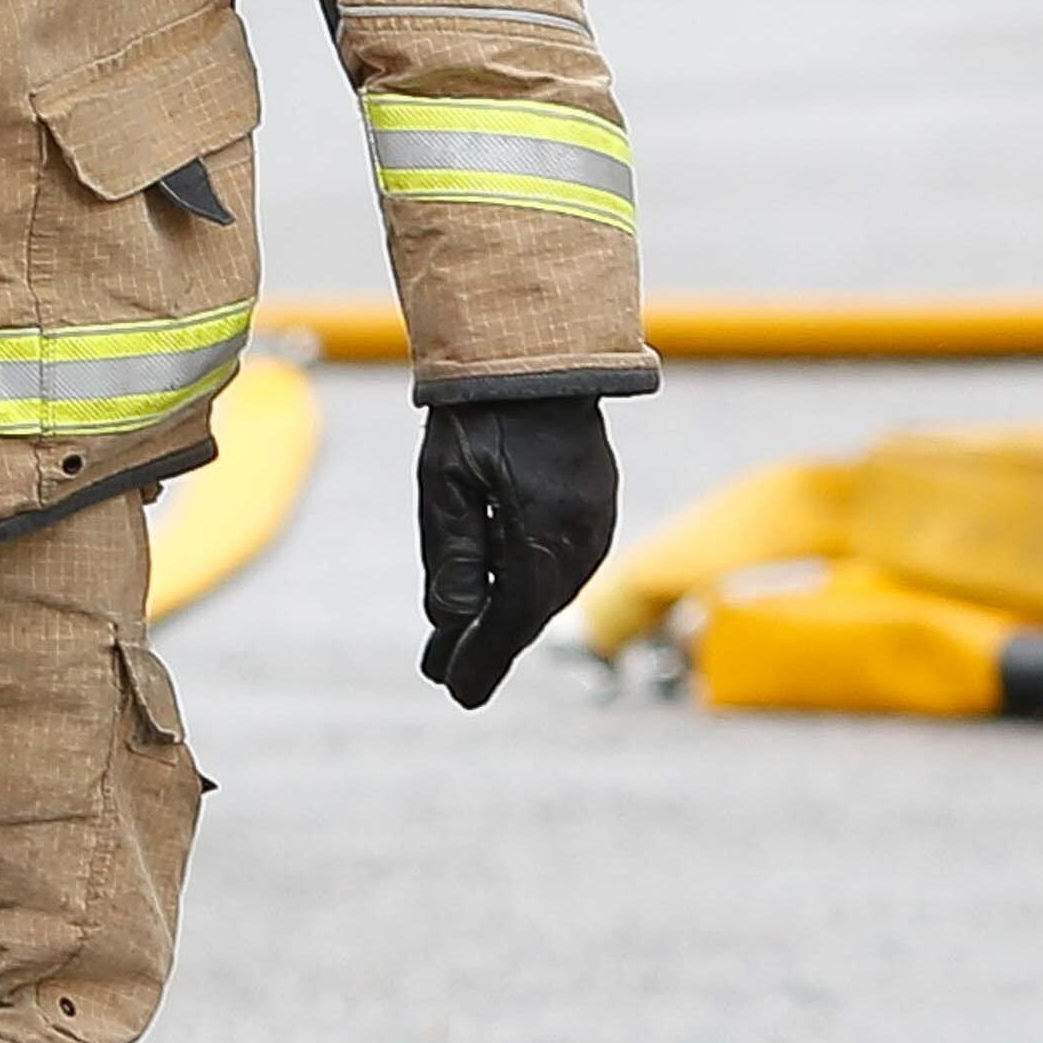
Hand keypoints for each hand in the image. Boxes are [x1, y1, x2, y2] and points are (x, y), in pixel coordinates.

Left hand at [414, 393, 623, 707]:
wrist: (538, 352)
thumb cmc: (481, 412)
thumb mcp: (446, 482)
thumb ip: (452, 555)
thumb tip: (453, 619)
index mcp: (542, 536)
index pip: (509, 622)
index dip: (479, 660)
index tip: (455, 691)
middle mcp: (579, 539)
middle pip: (530, 612)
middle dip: (488, 644)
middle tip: (448, 674)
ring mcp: (595, 522)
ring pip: (547, 591)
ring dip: (508, 616)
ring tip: (464, 640)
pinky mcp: (596, 507)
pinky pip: (561, 563)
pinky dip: (530, 585)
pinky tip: (503, 592)